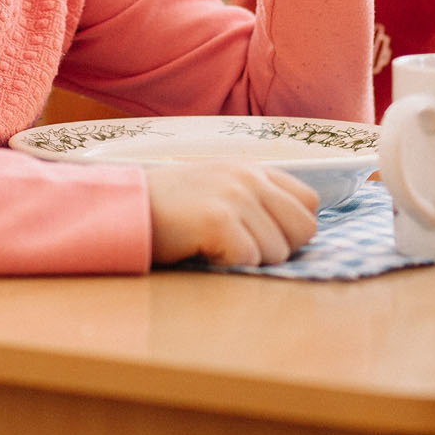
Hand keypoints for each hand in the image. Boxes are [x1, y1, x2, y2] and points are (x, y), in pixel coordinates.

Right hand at [146, 163, 319, 266]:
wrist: (126, 207)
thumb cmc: (171, 208)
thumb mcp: (220, 188)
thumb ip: (257, 199)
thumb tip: (297, 233)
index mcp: (253, 169)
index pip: (308, 203)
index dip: (291, 229)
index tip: (263, 237)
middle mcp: (249, 178)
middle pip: (304, 229)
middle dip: (280, 249)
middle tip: (242, 249)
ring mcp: (235, 196)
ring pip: (278, 251)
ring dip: (250, 261)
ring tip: (216, 247)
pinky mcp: (218, 220)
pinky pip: (250, 260)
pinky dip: (229, 266)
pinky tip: (204, 252)